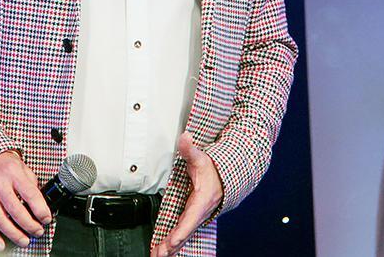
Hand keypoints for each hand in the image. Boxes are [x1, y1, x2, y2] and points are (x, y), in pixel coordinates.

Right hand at [0, 150, 51, 250]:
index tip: (46, 219)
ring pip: (0, 219)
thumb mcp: (23, 169)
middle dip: (29, 224)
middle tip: (38, 231)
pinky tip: (1, 245)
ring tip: (24, 241)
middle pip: (15, 209)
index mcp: (14, 173)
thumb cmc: (7, 167)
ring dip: (13, 234)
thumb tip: (42, 206)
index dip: (40, 209)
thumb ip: (32, 186)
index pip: (30, 194)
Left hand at [152, 132, 222, 256]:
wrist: (226, 176)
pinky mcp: (193, 217)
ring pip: (184, 234)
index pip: (190, 218)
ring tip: (157, 256)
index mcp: (202, 200)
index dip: (180, 231)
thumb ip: (190, 150)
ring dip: (171, 247)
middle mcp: (200, 212)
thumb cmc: (214, 169)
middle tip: (158, 255)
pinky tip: (165, 249)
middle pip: (185, 232)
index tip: (171, 241)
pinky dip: (174, 242)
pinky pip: (183, 231)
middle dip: (172, 245)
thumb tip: (185, 138)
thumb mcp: (201, 158)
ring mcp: (197, 216)